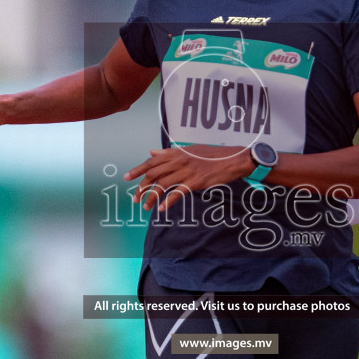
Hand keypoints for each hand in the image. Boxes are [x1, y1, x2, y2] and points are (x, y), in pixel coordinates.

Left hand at [124, 145, 253, 211]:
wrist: (232, 159)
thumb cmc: (212, 155)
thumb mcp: (189, 150)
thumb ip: (169, 153)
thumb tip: (152, 152)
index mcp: (176, 152)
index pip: (151, 161)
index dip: (137, 169)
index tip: (126, 177)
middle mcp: (179, 160)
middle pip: (153, 174)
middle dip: (141, 187)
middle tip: (135, 198)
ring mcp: (187, 171)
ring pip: (162, 185)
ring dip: (151, 197)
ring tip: (146, 207)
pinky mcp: (195, 182)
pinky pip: (177, 193)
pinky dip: (168, 201)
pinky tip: (162, 209)